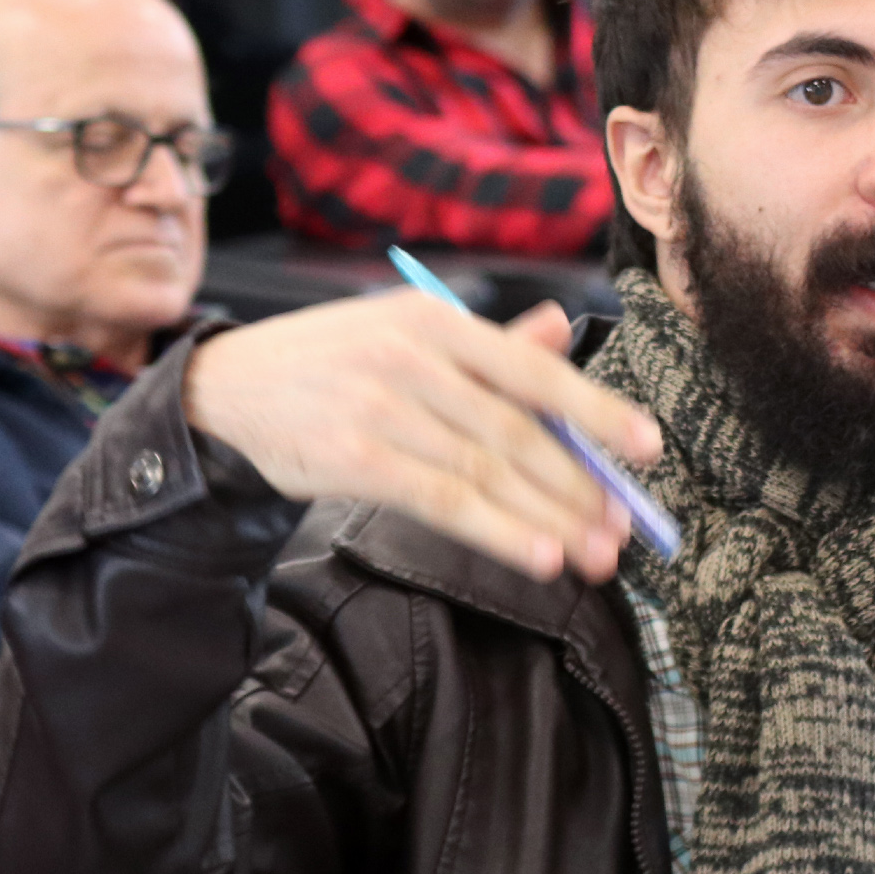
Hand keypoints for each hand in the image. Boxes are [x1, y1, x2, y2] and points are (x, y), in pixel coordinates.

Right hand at [182, 292, 661, 582]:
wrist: (226, 388)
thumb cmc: (330, 363)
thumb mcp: (403, 332)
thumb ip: (488, 342)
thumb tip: (561, 332)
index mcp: (436, 318)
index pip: (534, 369)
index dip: (597, 410)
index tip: (648, 446)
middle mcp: (414, 356)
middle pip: (519, 430)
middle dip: (580, 485)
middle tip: (624, 527)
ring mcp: (383, 406)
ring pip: (489, 471)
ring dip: (552, 518)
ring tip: (596, 554)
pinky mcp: (356, 457)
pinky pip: (445, 500)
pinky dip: (500, 531)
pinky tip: (540, 555)